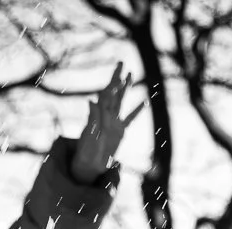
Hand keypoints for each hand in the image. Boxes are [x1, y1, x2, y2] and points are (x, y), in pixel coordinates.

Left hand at [69, 65, 141, 183]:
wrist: (90, 164)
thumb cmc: (87, 150)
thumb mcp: (89, 133)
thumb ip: (92, 117)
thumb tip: (91, 100)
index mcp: (99, 114)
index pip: (106, 94)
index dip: (111, 83)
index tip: (117, 72)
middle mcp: (107, 115)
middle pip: (114, 92)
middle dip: (117, 78)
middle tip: (121, 63)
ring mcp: (114, 122)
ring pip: (122, 101)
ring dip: (126, 89)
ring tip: (131, 74)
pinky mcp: (120, 131)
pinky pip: (130, 118)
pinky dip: (137, 111)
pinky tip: (144, 102)